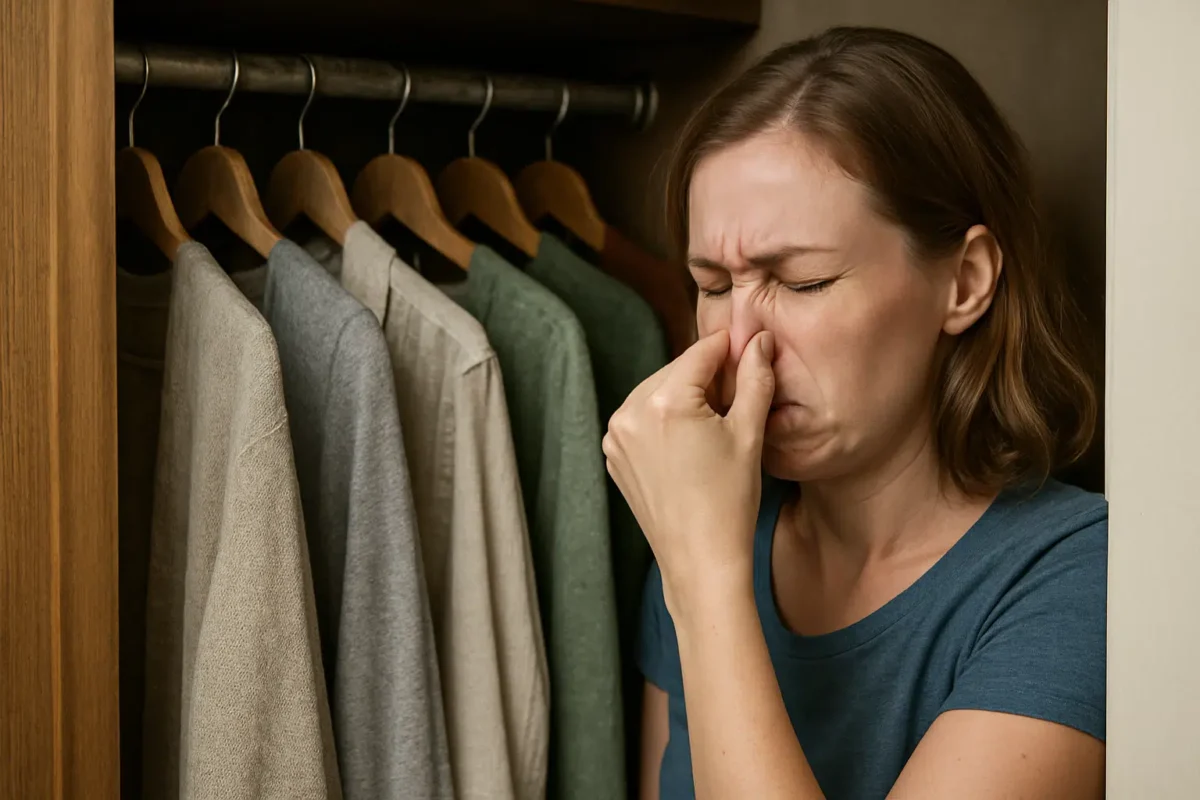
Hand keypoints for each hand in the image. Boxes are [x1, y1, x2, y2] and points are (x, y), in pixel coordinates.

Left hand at [603, 329, 775, 616]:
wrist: (701, 561)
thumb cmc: (730, 501)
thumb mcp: (749, 434)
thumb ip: (755, 379)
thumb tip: (760, 340)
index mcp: (664, 402)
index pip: (700, 353)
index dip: (729, 348)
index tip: (750, 346)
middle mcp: (630, 412)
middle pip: (676, 371)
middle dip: (706, 375)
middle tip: (739, 392)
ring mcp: (616, 436)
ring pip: (657, 393)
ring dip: (685, 396)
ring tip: (716, 422)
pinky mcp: (614, 455)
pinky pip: (642, 419)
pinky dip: (665, 419)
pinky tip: (691, 442)